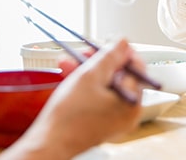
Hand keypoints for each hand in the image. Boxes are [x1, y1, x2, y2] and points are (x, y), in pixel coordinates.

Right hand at [1, 39, 143, 159]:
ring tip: (69, 62)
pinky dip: (87, 85)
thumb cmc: (68, 116)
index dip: (121, 51)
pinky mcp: (102, 121)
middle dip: (98, 60)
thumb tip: (123, 42)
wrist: (49, 143)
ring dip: (88, 70)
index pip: (136, 67)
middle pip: (119, 75)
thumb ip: (109, 56)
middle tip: (84, 51)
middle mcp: (128, 112)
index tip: (108, 41)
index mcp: (132, 102)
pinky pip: (99, 96)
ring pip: (106, 84)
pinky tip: (70, 76)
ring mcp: (115, 118)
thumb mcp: (89, 76)